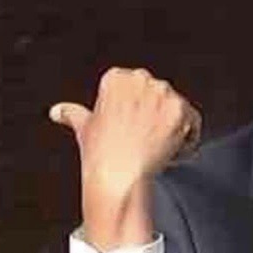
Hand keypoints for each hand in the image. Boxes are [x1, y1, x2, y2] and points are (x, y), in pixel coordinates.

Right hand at [49, 67, 201, 250]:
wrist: (119, 174)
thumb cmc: (102, 153)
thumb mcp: (85, 127)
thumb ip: (73, 113)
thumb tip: (58, 111)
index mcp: (118, 78)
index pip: (141, 90)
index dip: (139, 114)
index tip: (132, 130)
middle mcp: (142, 80)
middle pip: (162, 98)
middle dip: (158, 120)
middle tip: (145, 142)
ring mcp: (164, 94)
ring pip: (179, 111)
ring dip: (173, 130)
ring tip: (155, 149)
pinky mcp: (182, 111)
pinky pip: (194, 123)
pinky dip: (187, 140)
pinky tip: (168, 152)